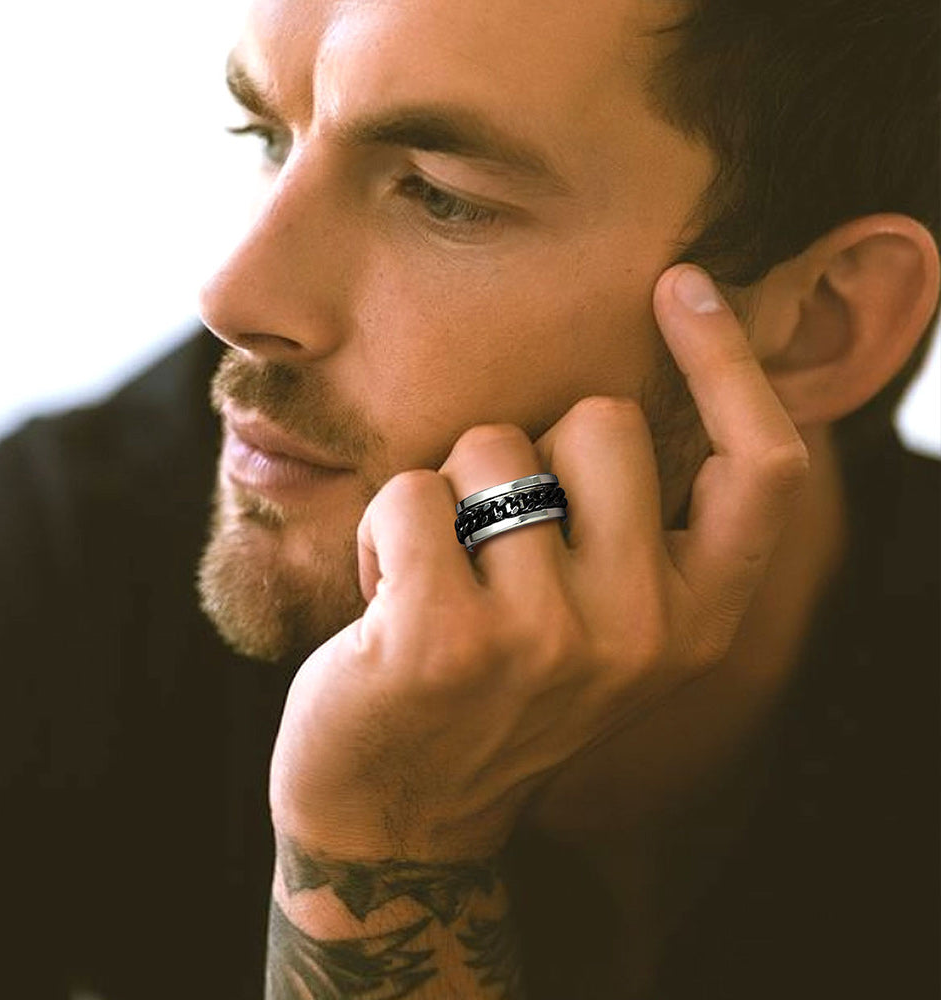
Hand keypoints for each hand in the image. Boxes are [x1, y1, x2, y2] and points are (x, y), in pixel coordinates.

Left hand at [268, 265, 808, 861]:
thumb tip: (634, 387)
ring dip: (447, 497)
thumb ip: (638, 532)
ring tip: (436, 580)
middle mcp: (643, 631)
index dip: (731, 364)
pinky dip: (379, 530)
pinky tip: (382, 598)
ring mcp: (547, 639)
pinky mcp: (446, 638)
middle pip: (603, 421)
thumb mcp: (602, 626)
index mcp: (697, 621)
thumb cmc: (496, 691)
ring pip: (493, 446)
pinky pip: (409, 492)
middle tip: (494, 540)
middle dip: (531, 450)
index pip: (763, 470)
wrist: (400, 813)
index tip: (680, 285)